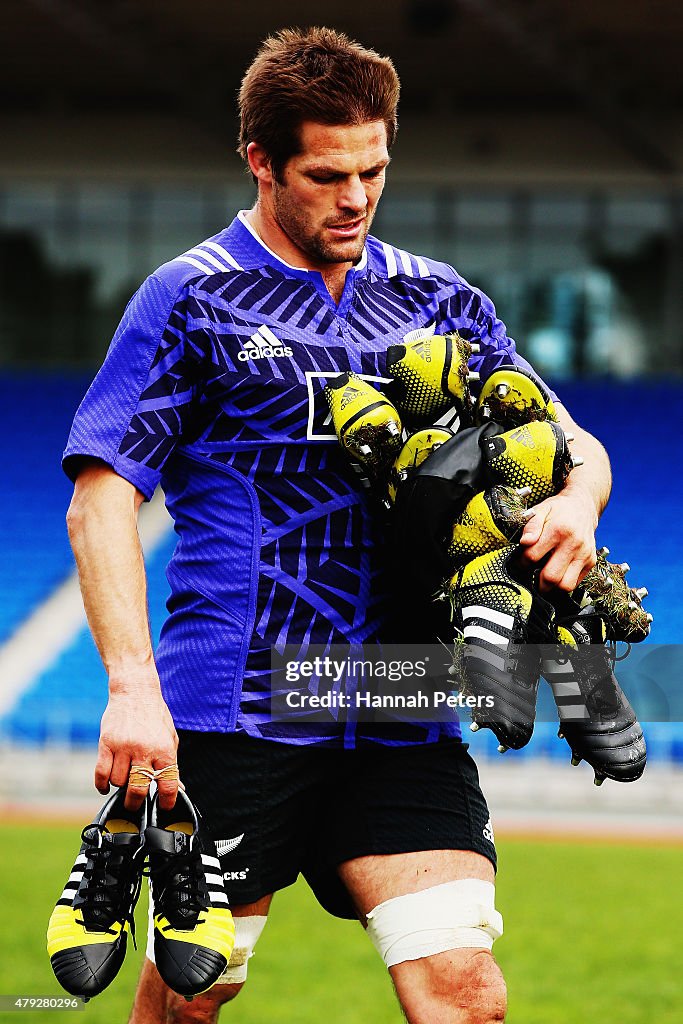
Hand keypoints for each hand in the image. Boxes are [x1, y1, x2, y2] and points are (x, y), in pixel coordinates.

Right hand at [95, 678, 178, 811]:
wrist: (135, 691)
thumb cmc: (155, 716)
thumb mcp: (170, 738)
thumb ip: (171, 764)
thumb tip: (178, 788)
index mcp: (164, 749)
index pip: (168, 783)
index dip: (167, 800)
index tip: (164, 806)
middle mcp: (144, 749)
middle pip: (138, 788)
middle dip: (136, 803)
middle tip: (135, 804)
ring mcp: (123, 747)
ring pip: (118, 782)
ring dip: (120, 786)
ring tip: (124, 779)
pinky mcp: (106, 743)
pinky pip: (101, 773)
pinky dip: (102, 785)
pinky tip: (106, 786)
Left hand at [519, 489, 596, 592]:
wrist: (583, 507)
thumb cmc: (559, 510)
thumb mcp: (541, 509)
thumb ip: (531, 525)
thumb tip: (524, 542)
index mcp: (559, 530)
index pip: (533, 556)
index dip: (522, 562)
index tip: (521, 561)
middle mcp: (574, 544)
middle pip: (551, 576)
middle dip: (536, 581)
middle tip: (531, 575)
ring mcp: (584, 554)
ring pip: (565, 585)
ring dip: (552, 586)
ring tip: (544, 578)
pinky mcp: (591, 562)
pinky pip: (575, 583)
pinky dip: (563, 583)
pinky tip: (557, 573)